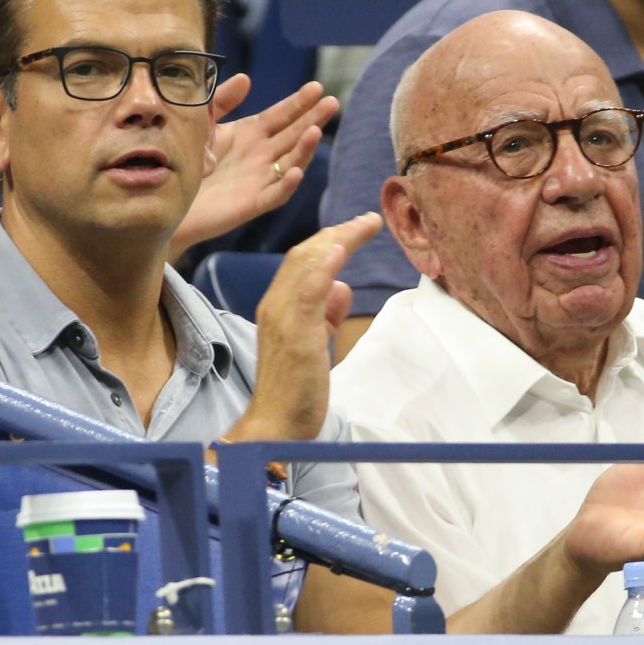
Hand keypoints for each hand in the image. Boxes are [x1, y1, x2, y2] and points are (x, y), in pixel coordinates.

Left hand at [171, 77, 336, 255]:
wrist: (166, 199)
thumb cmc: (183, 160)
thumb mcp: (202, 123)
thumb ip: (222, 101)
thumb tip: (246, 79)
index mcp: (250, 135)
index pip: (281, 116)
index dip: (299, 102)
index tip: (317, 87)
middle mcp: (260, 156)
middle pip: (293, 135)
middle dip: (313, 119)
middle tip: (333, 103)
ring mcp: (259, 180)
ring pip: (290, 163)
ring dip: (304, 149)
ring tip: (316, 131)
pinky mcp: (251, 204)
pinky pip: (274, 195)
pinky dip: (286, 185)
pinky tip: (295, 172)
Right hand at [230, 212, 382, 442]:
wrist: (276, 423)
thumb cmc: (295, 388)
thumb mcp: (314, 343)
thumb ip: (325, 314)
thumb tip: (343, 288)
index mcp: (278, 306)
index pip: (302, 261)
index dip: (329, 240)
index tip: (356, 228)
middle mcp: (275, 304)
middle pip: (305, 254)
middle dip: (338, 233)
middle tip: (368, 221)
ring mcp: (283, 317)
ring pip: (307, 265)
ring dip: (338, 240)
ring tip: (363, 225)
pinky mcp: (295, 333)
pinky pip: (307, 292)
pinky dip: (322, 268)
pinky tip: (339, 250)